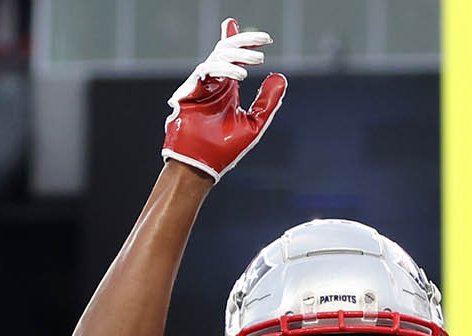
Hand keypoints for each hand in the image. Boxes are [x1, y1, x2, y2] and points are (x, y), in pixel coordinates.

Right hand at [163, 17, 286, 180]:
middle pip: (225, 50)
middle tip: (265, 40)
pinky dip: (225, 69)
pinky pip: (207, 70)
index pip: (232, 57)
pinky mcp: (190, 90)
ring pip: (217, 57)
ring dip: (239, 55)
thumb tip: (281, 77)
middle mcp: (212, 83)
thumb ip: (267, 101)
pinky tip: (241, 75)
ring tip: (259, 60)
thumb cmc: (224, 149)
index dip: (240, 41)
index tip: (253, 33)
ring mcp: (200, 85)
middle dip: (244, 41)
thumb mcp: (254, 123)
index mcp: (225, 88)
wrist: (202, 165)